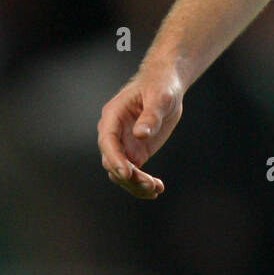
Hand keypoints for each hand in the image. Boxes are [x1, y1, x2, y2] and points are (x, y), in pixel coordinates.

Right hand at [97, 66, 183, 198]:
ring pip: (121, 172)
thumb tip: (140, 134)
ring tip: (156, 189)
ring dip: (135, 184)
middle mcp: (114, 132)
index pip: (107, 141)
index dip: (115, 158)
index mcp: (113, 115)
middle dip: (128, 176)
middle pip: (111, 161)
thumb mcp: (161, 97)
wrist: (166, 85)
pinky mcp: (135, 153)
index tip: (127, 172)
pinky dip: (142, 184)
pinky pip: (133, 173)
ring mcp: (123, 144)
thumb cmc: (161, 85)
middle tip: (149, 184)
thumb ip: (151, 115)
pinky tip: (157, 189)